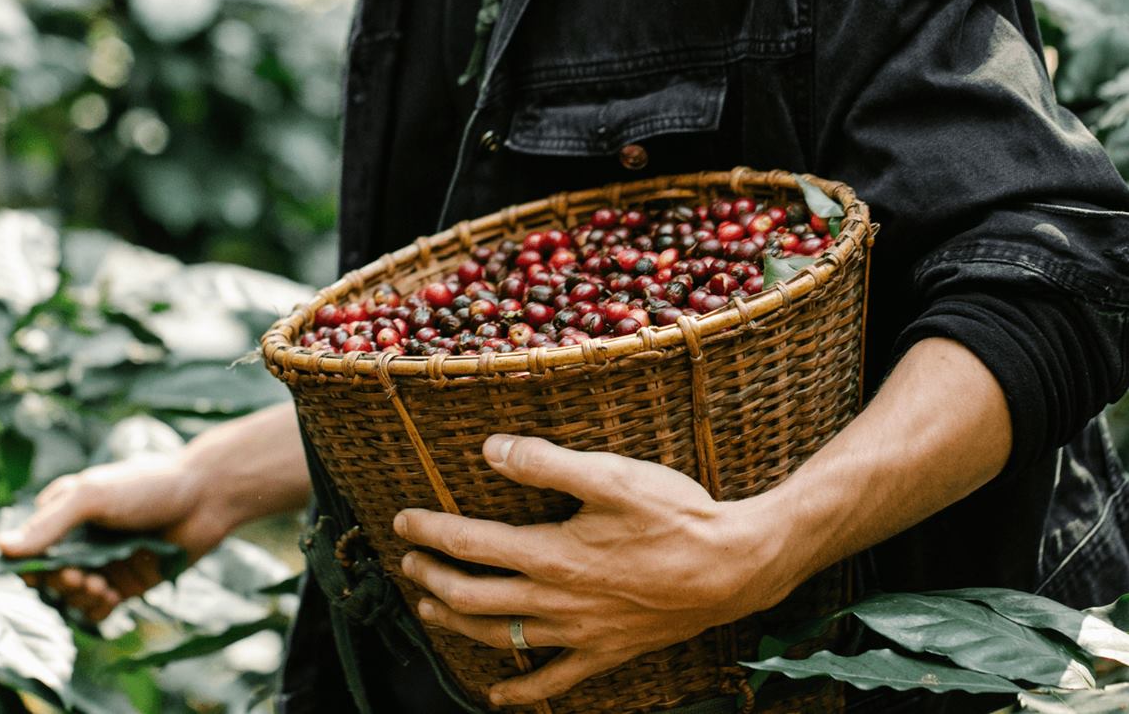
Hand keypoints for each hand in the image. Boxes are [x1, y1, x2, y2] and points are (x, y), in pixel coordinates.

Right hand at [0, 456, 235, 621]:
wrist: (204, 496)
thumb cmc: (145, 485)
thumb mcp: (91, 495)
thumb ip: (49, 524)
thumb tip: (1, 547)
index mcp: (63, 514)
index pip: (29, 549)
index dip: (30, 566)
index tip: (44, 572)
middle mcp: (80, 541)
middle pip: (50, 578)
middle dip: (60, 583)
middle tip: (81, 577)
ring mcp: (103, 563)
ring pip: (73, 596)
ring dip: (79, 598)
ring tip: (101, 587)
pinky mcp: (127, 583)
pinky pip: (100, 609)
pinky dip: (99, 610)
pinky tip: (112, 597)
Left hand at [392, 434, 796, 706]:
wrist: (735, 567)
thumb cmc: (676, 516)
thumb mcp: (611, 475)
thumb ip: (546, 462)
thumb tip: (490, 448)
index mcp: (551, 554)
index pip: (470, 543)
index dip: (430, 532)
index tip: (402, 522)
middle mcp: (557, 600)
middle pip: (473, 596)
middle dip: (432, 580)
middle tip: (408, 565)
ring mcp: (580, 633)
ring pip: (502, 637)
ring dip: (457, 624)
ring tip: (429, 611)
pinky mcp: (607, 652)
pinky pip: (554, 681)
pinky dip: (520, 691)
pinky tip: (497, 695)